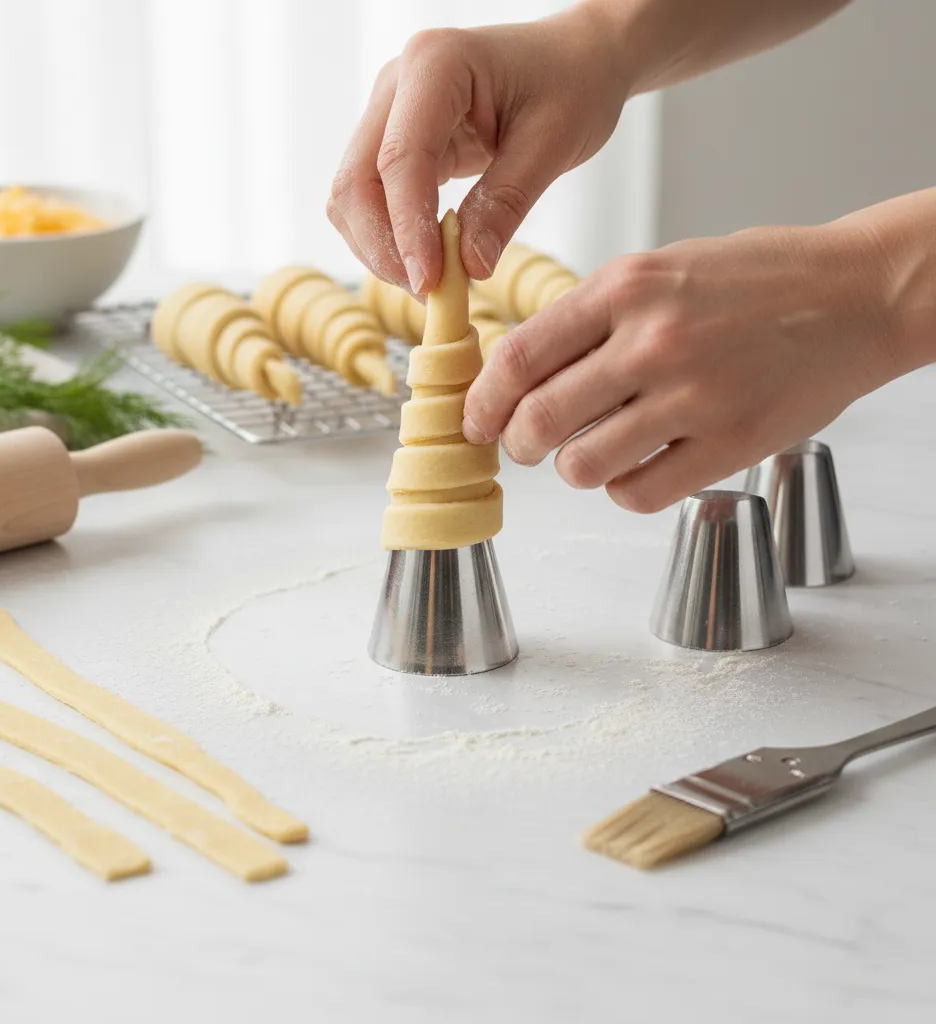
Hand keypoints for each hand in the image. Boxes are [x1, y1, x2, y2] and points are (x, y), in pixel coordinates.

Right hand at [327, 6, 629, 292]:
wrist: (574, 59)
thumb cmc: (572, 84)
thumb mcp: (552, 144)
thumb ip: (505, 204)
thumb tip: (469, 267)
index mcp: (435, 64)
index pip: (401, 159)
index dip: (408, 229)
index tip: (429, 282)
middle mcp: (396, 84)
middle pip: (357, 181)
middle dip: (383, 247)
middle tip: (429, 293)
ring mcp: (387, 112)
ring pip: (352, 196)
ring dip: (380, 249)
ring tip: (431, 283)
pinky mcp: (392, 141)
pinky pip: (370, 200)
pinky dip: (389, 238)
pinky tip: (427, 261)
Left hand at [462, 222, 900, 511]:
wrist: (857, 294)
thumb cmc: (757, 281)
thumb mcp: (661, 269)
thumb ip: (592, 317)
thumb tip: (521, 372)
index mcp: (626, 286)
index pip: (519, 356)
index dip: (483, 400)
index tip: (476, 420)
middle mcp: (654, 340)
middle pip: (539, 420)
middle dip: (517, 445)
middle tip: (523, 447)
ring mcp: (694, 396)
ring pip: (583, 466)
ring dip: (573, 469)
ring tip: (592, 452)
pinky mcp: (730, 444)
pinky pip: (638, 494)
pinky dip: (624, 489)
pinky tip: (639, 467)